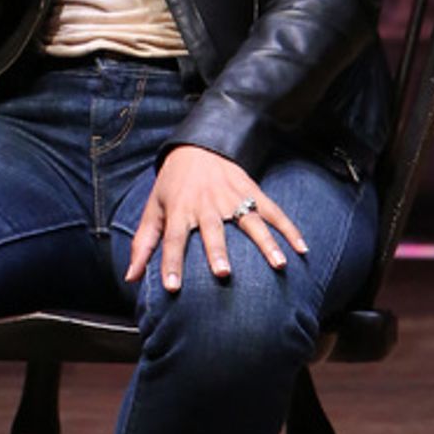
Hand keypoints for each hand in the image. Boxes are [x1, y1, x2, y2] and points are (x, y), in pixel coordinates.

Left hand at [126, 145, 307, 292]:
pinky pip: (274, 211)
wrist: (197, 146)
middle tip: (224, 274)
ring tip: (279, 264)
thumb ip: (143, 244)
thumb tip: (131, 278)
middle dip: (218, 252)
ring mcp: (232, 197)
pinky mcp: (252, 191)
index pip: (172, 240)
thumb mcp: (153, 209)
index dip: (170, 263)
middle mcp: (206, 204)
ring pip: (251, 221)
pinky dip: (289, 229)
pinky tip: (302, 248)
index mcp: (179, 210)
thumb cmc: (172, 185)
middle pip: (212, 230)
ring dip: (266, 243)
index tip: (172, 287)